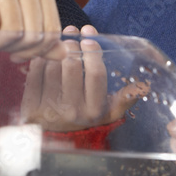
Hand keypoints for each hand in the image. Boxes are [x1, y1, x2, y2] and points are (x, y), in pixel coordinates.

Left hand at [21, 25, 145, 130]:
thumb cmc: (85, 118)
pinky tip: (46, 56)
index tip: (89, 37)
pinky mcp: (31, 105)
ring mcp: (49, 109)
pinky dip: (40, 59)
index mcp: (94, 110)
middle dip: (72, 46)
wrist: (55, 138)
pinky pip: (35, 71)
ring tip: (60, 43)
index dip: (93, 51)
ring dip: (56, 51)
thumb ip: (125, 99)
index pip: (96, 74)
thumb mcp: (108, 113)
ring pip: (52, 66)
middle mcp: (72, 111)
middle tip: (72, 37)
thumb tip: (144, 85)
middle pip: (72, 66)